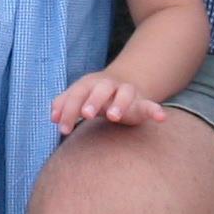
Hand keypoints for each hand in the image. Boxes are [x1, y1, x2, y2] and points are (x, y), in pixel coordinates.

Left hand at [50, 71, 165, 134]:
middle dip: (93, 100)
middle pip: (100, 89)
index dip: (69, 110)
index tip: (63, 129)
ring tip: (114, 116)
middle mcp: (108, 85)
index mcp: (90, 84)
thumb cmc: (93, 96)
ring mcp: (126, 92)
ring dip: (120, 103)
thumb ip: (64, 104)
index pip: (76, 94)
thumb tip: (53, 116)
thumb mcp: (78, 97)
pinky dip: (155, 111)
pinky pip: (150, 105)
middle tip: (87, 114)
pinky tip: (161, 118)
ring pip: (124, 93)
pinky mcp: (141, 102)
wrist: (121, 85)